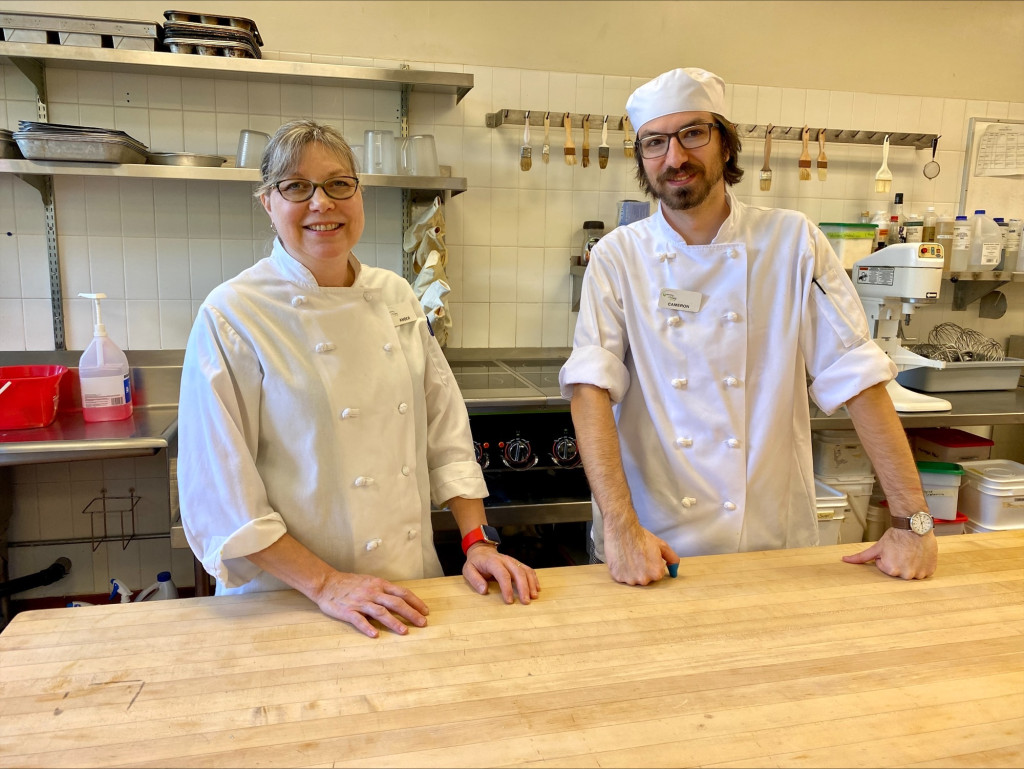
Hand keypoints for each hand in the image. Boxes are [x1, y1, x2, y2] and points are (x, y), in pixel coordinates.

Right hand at [309, 570, 428, 637]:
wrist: (326, 583)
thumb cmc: (350, 583)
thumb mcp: (370, 582)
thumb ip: (384, 591)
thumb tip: (401, 600)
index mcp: (379, 585)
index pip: (402, 593)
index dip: (415, 602)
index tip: (425, 611)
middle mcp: (372, 592)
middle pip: (395, 602)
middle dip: (411, 613)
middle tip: (422, 623)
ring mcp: (360, 602)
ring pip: (380, 612)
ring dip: (393, 622)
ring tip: (404, 631)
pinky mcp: (347, 611)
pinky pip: (358, 620)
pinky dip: (367, 627)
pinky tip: (375, 635)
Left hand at [463, 544, 539, 603]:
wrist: (482, 550)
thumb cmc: (475, 562)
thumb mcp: (468, 570)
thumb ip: (475, 580)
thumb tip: (484, 590)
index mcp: (493, 562)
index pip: (503, 575)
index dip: (507, 588)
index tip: (509, 601)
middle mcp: (506, 560)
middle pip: (518, 573)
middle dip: (523, 588)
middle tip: (525, 602)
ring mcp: (513, 561)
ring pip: (526, 571)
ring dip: (531, 584)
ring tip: (533, 597)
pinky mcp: (517, 564)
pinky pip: (528, 570)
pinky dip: (534, 579)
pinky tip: (536, 588)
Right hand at [604, 518, 679, 585]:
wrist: (622, 530)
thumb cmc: (641, 537)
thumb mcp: (662, 546)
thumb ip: (672, 559)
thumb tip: (674, 572)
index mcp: (656, 573)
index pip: (657, 574)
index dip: (652, 564)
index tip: (647, 556)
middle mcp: (644, 580)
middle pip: (645, 578)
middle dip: (643, 569)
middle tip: (638, 556)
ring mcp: (630, 580)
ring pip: (633, 578)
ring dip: (632, 571)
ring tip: (629, 557)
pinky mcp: (618, 577)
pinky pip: (622, 577)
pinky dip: (622, 570)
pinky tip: (622, 559)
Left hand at [842, 528, 937, 578]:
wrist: (914, 526)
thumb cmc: (897, 535)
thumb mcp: (877, 547)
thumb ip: (860, 557)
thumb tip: (844, 560)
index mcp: (892, 570)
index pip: (885, 568)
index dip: (886, 558)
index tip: (891, 550)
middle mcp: (906, 575)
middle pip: (898, 571)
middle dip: (897, 562)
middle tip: (900, 551)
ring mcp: (920, 574)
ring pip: (911, 572)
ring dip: (910, 564)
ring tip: (910, 552)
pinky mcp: (930, 571)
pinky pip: (924, 572)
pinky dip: (921, 565)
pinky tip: (918, 555)